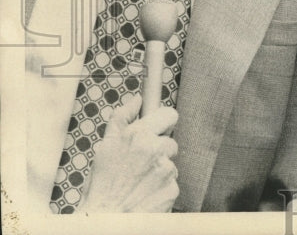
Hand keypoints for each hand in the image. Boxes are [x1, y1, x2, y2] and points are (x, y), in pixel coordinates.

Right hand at [79, 93, 179, 212]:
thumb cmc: (102, 187)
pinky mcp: (172, 188)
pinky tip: (146, 194)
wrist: (105, 220)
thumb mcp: (105, 147)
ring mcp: (165, 170)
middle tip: (139, 165)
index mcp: (138, 136)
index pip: (169, 114)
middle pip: (170, 142)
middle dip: (158, 151)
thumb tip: (137, 99)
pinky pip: (172, 183)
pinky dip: (162, 188)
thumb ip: (122, 119)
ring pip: (170, 164)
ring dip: (159, 171)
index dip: (164, 122)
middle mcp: (155, 150)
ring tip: (139, 183)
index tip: (160, 128)